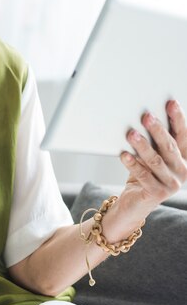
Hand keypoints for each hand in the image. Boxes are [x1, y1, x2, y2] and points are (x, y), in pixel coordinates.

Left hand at [119, 99, 186, 215]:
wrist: (136, 202)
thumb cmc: (145, 172)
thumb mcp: (153, 153)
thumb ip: (155, 139)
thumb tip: (147, 114)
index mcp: (185, 157)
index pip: (183, 135)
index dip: (178, 118)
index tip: (171, 102)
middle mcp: (183, 170)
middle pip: (169, 147)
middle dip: (158, 130)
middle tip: (146, 116)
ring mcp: (171, 184)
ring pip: (155, 161)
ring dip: (142, 146)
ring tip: (131, 134)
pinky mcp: (157, 193)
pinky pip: (143, 175)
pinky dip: (132, 164)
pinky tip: (123, 155)